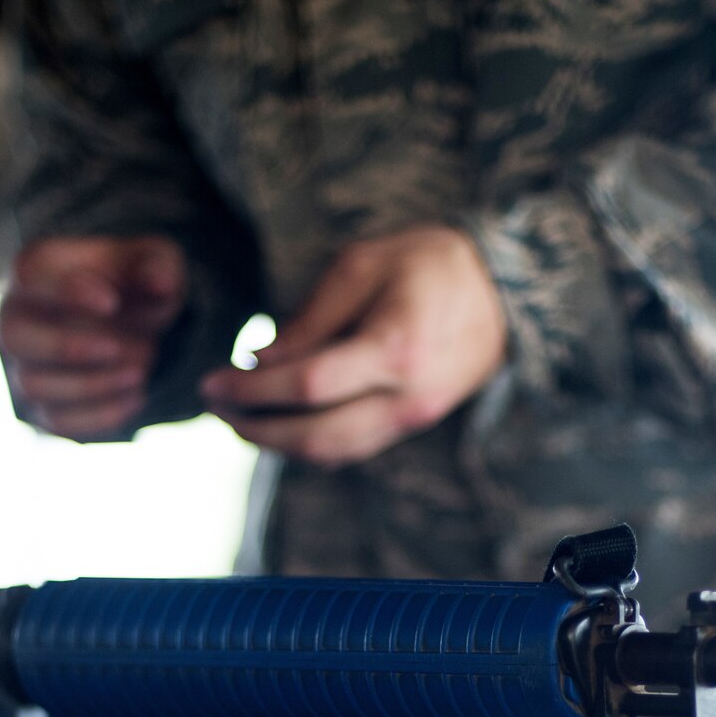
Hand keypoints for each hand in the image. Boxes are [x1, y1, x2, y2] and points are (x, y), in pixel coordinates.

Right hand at [0, 235, 185, 438]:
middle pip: (13, 335)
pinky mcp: (44, 404)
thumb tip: (161, 283)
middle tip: (117, 348)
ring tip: (139, 372)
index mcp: (39, 269)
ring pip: (34, 385)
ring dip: (92, 384)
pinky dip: (101, 414)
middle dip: (68, 347)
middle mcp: (19, 316)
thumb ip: (159, 266)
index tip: (111, 303)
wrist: (136, 324)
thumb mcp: (156, 261)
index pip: (28, 273)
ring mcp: (26, 364)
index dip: (65, 291)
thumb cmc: (135, 284)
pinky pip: (58, 420)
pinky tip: (136, 396)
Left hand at [200, 227, 505, 466]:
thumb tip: (260, 362)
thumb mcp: (363, 265)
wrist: (503, 291)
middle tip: (216, 408)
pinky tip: (281, 424)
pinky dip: (310, 444)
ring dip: (279, 444)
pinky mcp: (415, 424)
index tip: (211, 381)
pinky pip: (353, 448)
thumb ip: (311, 319)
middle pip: (317, 435)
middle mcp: (407, 395)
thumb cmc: (429, 263)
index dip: (252, 391)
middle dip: (257, 428)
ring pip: (333, 453)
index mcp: (396, 347)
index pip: (309, 384)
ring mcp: (415, 418)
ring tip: (240, 421)